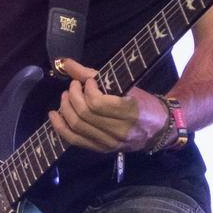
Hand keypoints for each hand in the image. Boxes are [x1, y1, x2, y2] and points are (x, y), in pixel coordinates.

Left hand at [48, 61, 167, 152]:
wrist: (158, 129)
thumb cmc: (142, 103)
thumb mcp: (126, 86)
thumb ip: (93, 74)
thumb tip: (66, 62)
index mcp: (129, 113)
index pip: (97, 103)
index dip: (87, 90)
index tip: (88, 82)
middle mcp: (119, 131)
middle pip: (84, 115)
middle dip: (72, 97)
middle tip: (73, 87)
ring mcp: (109, 143)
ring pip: (77, 127)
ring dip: (65, 109)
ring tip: (65, 97)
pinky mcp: (101, 149)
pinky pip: (74, 140)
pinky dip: (60, 127)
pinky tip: (54, 115)